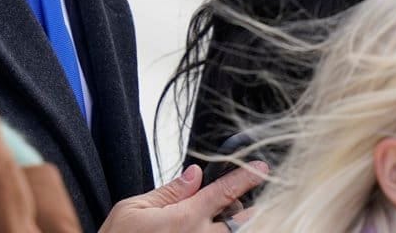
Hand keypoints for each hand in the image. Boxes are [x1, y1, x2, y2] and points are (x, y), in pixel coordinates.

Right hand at [98, 162, 266, 232]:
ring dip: (237, 225)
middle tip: (238, 201)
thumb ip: (169, 192)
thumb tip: (194, 174)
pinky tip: (207, 229)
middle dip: (245, 207)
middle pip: (242, 220)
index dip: (246, 177)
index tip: (261, 169)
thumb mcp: (133, 208)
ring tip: (225, 218)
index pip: (225, 192)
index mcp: (185, 219)